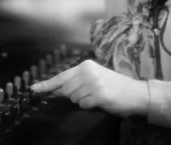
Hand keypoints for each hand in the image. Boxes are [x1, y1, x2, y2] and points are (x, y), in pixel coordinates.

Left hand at [31, 59, 148, 117]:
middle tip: (90, 94)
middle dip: (74, 96)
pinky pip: (84, 105)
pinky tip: (102, 101)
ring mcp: (93, 83)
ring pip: (74, 99)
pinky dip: (90, 106)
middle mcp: (88, 71)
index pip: (62, 76)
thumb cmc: (114, 86)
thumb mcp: (95, 78)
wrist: (136, 93)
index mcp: (86, 65)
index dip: (47, 84)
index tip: (33, 89)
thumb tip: (56, 90)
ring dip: (84, 101)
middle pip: (66, 90)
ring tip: (98, 96)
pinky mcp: (99, 95)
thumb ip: (76, 82)